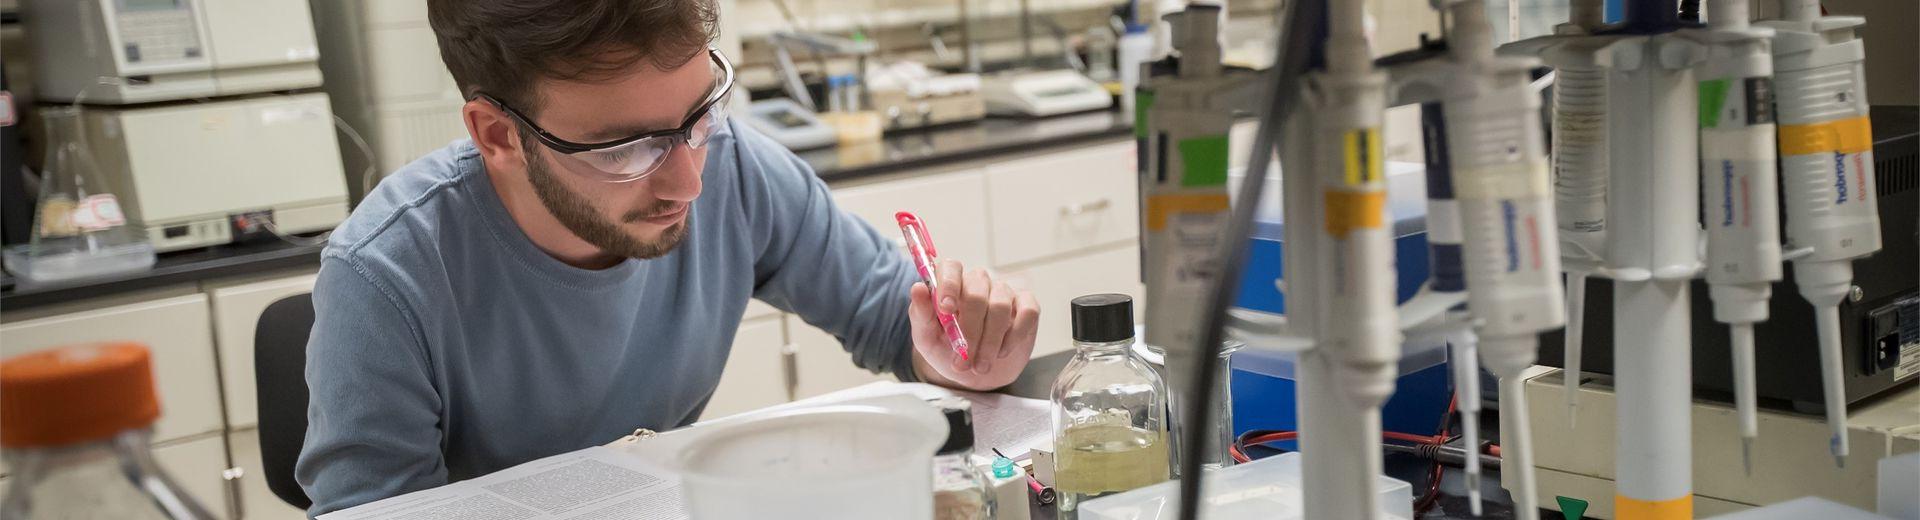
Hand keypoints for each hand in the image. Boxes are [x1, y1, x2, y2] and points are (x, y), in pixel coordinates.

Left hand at [909, 259, 1039, 390]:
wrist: (974, 374)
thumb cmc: (947, 350)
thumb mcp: (926, 337)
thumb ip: (921, 314)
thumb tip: (918, 287)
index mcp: (950, 283)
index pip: (951, 267)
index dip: (949, 285)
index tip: (946, 309)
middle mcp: (978, 282)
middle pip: (976, 293)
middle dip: (969, 332)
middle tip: (963, 362)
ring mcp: (1003, 293)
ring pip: (1000, 306)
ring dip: (990, 342)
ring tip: (980, 366)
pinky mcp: (1026, 306)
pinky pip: (1027, 313)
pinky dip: (1015, 336)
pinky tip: (1002, 352)